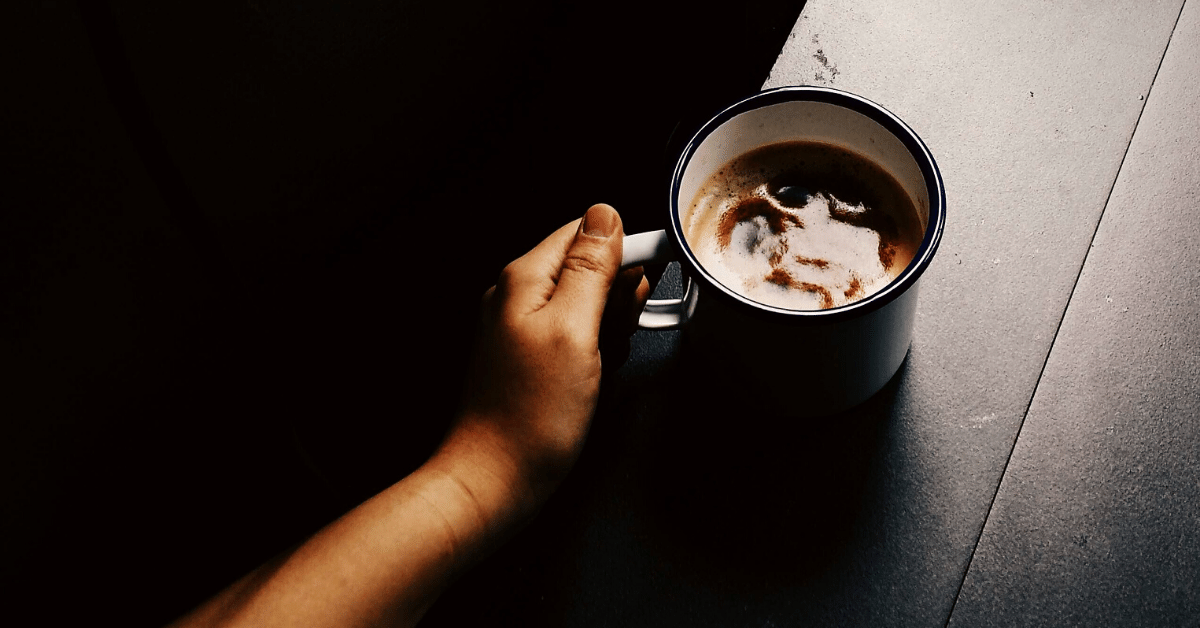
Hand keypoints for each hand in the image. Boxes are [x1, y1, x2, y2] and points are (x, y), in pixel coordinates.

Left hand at [446, 203, 649, 504]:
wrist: (496, 479)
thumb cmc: (530, 415)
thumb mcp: (574, 329)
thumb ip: (591, 267)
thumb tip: (606, 214)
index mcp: (526, 277)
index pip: (587, 231)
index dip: (626, 254)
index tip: (643, 287)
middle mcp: (519, 295)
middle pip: (590, 266)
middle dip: (618, 299)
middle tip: (610, 336)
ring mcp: (523, 326)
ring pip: (590, 303)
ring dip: (610, 329)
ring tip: (598, 362)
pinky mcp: (533, 355)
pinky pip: (578, 335)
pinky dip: (595, 351)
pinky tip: (591, 377)